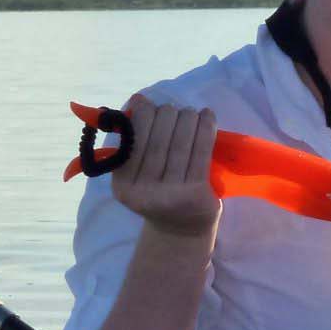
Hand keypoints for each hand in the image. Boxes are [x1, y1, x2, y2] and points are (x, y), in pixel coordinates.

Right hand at [109, 94, 219, 238]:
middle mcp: (142, 193)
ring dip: (188, 119)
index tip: (151, 104)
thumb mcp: (138, 174)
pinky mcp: (195, 194)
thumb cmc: (159, 193)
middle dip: (168, 116)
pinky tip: (208, 116)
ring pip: (180, 144)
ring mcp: (170, 195)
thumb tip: (139, 99)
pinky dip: (206, 129)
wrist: (183, 230)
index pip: (133, 140)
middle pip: (157, 140)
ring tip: (192, 112)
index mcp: (122, 185)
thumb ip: (135, 141)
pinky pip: (201, 153)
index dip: (144, 116)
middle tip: (176, 109)